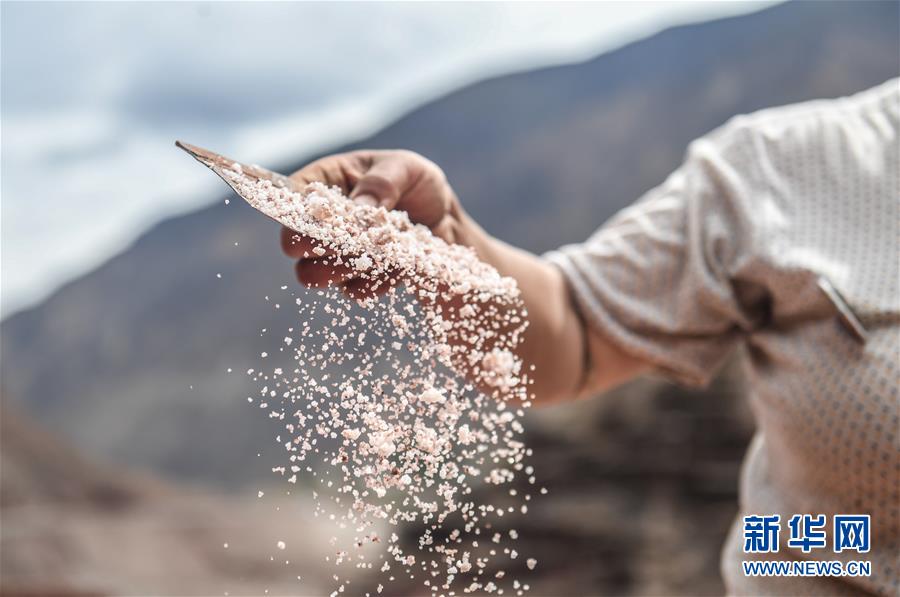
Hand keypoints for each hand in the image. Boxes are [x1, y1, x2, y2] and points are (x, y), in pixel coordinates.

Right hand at [280, 149, 470, 297]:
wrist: (445, 219)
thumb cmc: (418, 183)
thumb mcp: (405, 169)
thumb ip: (381, 182)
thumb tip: (359, 208)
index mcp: (326, 181)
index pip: (291, 198)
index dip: (297, 212)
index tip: (323, 220)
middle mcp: (323, 222)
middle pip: (293, 243)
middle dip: (316, 246)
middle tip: (349, 241)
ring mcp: (336, 255)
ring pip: (314, 274)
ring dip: (343, 269)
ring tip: (379, 256)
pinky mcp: (358, 279)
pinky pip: (353, 291)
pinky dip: (375, 282)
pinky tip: (399, 268)